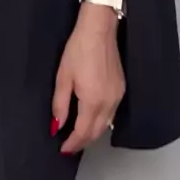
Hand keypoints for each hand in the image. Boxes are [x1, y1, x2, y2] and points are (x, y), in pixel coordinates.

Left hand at [51, 3, 125, 153]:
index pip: (83, 132)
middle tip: (70, 146)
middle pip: (97, 132)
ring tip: (79, 136)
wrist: (99, 30)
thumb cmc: (78, 50)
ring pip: (106, 124)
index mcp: (92, 101)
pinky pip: (111, 113)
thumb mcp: (63, 76)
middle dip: (83, 142)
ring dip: (93, 133)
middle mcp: (108, 103)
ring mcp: (117, 96)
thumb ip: (60, 104)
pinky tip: (92, 119)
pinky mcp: (121, 89)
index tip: (63, 149)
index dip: (73, 143)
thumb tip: (58, 126)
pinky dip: (101, 121)